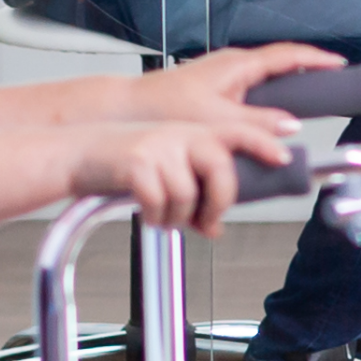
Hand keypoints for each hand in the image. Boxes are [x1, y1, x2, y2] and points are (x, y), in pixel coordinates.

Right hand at [80, 117, 291, 228]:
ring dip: (177, 216)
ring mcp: (159, 147)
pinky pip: (161, 204)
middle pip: (220, 171)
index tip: (284, 156)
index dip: (263, 144)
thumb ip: (196, 189)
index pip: (238, 132)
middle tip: (207, 221)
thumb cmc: (124, 163)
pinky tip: (146, 213)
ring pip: (188, 196)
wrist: (76, 153)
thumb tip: (214, 228)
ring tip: (162, 214)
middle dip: (217, 204)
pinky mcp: (137, 164)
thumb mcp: (165, 168)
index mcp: (193, 132)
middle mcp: (180, 134)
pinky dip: (155, 218)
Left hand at [132, 42, 338, 124]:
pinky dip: (270, 100)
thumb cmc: (164, 107)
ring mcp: (224, 75)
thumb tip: (290, 127)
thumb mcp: (218, 120)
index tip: (341, 66)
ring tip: (312, 103)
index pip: (289, 55)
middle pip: (283, 63)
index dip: (318, 59)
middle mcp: (233, 65)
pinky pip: (254, 90)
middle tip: (335, 85)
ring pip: (268, 78)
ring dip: (290, 88)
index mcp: (238, 65)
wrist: (130, 108)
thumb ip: (257, 124)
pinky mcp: (216, 89)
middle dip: (311, 72)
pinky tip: (272, 120)